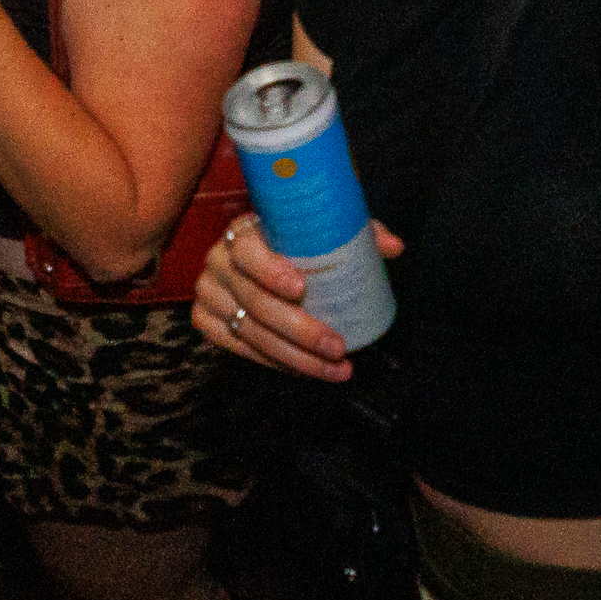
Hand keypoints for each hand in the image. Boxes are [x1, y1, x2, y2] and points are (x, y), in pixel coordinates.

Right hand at [192, 208, 401, 385]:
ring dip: (295, 357)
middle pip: (255, 302)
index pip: (247, 251)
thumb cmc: (291, 239)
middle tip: (338, 346)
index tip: (302, 289)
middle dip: (300, 331)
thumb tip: (395, 248)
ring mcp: (208, 295)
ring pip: (250, 333)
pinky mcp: (205, 322)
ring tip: (336, 368)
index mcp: (241, 233)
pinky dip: (275, 363)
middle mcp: (217, 263)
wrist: (254, 250)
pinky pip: (240, 350)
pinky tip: (307, 371)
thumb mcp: (319, 228)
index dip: (271, 272)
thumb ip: (356, 233)